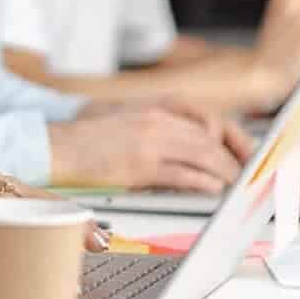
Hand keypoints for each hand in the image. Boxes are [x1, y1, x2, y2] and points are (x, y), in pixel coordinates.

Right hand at [0, 171, 107, 298]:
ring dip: (50, 261)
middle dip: (71, 235)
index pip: (34, 195)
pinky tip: (34, 293)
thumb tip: (12, 242)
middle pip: (36, 213)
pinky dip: (18, 280)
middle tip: (100, 250)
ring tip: (72, 281)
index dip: (70, 215)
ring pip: (19, 237)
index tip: (98, 232)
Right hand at [48, 107, 253, 192]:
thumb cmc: (84, 138)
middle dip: (233, 156)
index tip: (243, 149)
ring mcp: (149, 142)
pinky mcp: (140, 165)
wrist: (54, 145)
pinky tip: (214, 190)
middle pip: (210, 136)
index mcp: (152, 108)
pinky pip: (182, 173)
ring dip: (224, 171)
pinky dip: (203, 182)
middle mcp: (155, 120)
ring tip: (235, 186)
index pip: (205, 117)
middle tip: (246, 174)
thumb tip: (189, 142)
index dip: (230, 134)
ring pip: (202, 153)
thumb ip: (156, 125)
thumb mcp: (124, 117)